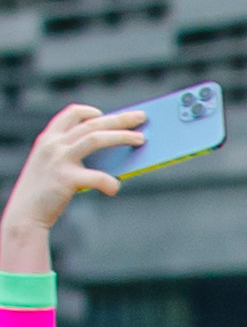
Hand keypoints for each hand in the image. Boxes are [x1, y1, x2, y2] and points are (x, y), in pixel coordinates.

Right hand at [1, 103, 144, 271]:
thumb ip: (73, 156)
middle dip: (119, 119)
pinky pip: (97, 177)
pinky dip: (110, 182)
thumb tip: (112, 154)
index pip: (71, 114)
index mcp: (48, 138)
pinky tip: (115, 188)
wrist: (25, 215)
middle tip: (141, 117)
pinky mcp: (66, 179)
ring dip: (121, 137)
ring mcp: (59, 160)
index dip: (89, 111)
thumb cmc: (45, 192)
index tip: (103, 114)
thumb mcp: (54, 166)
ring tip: (141, 140)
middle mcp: (53, 144)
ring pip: (96, 139)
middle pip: (92, 124)